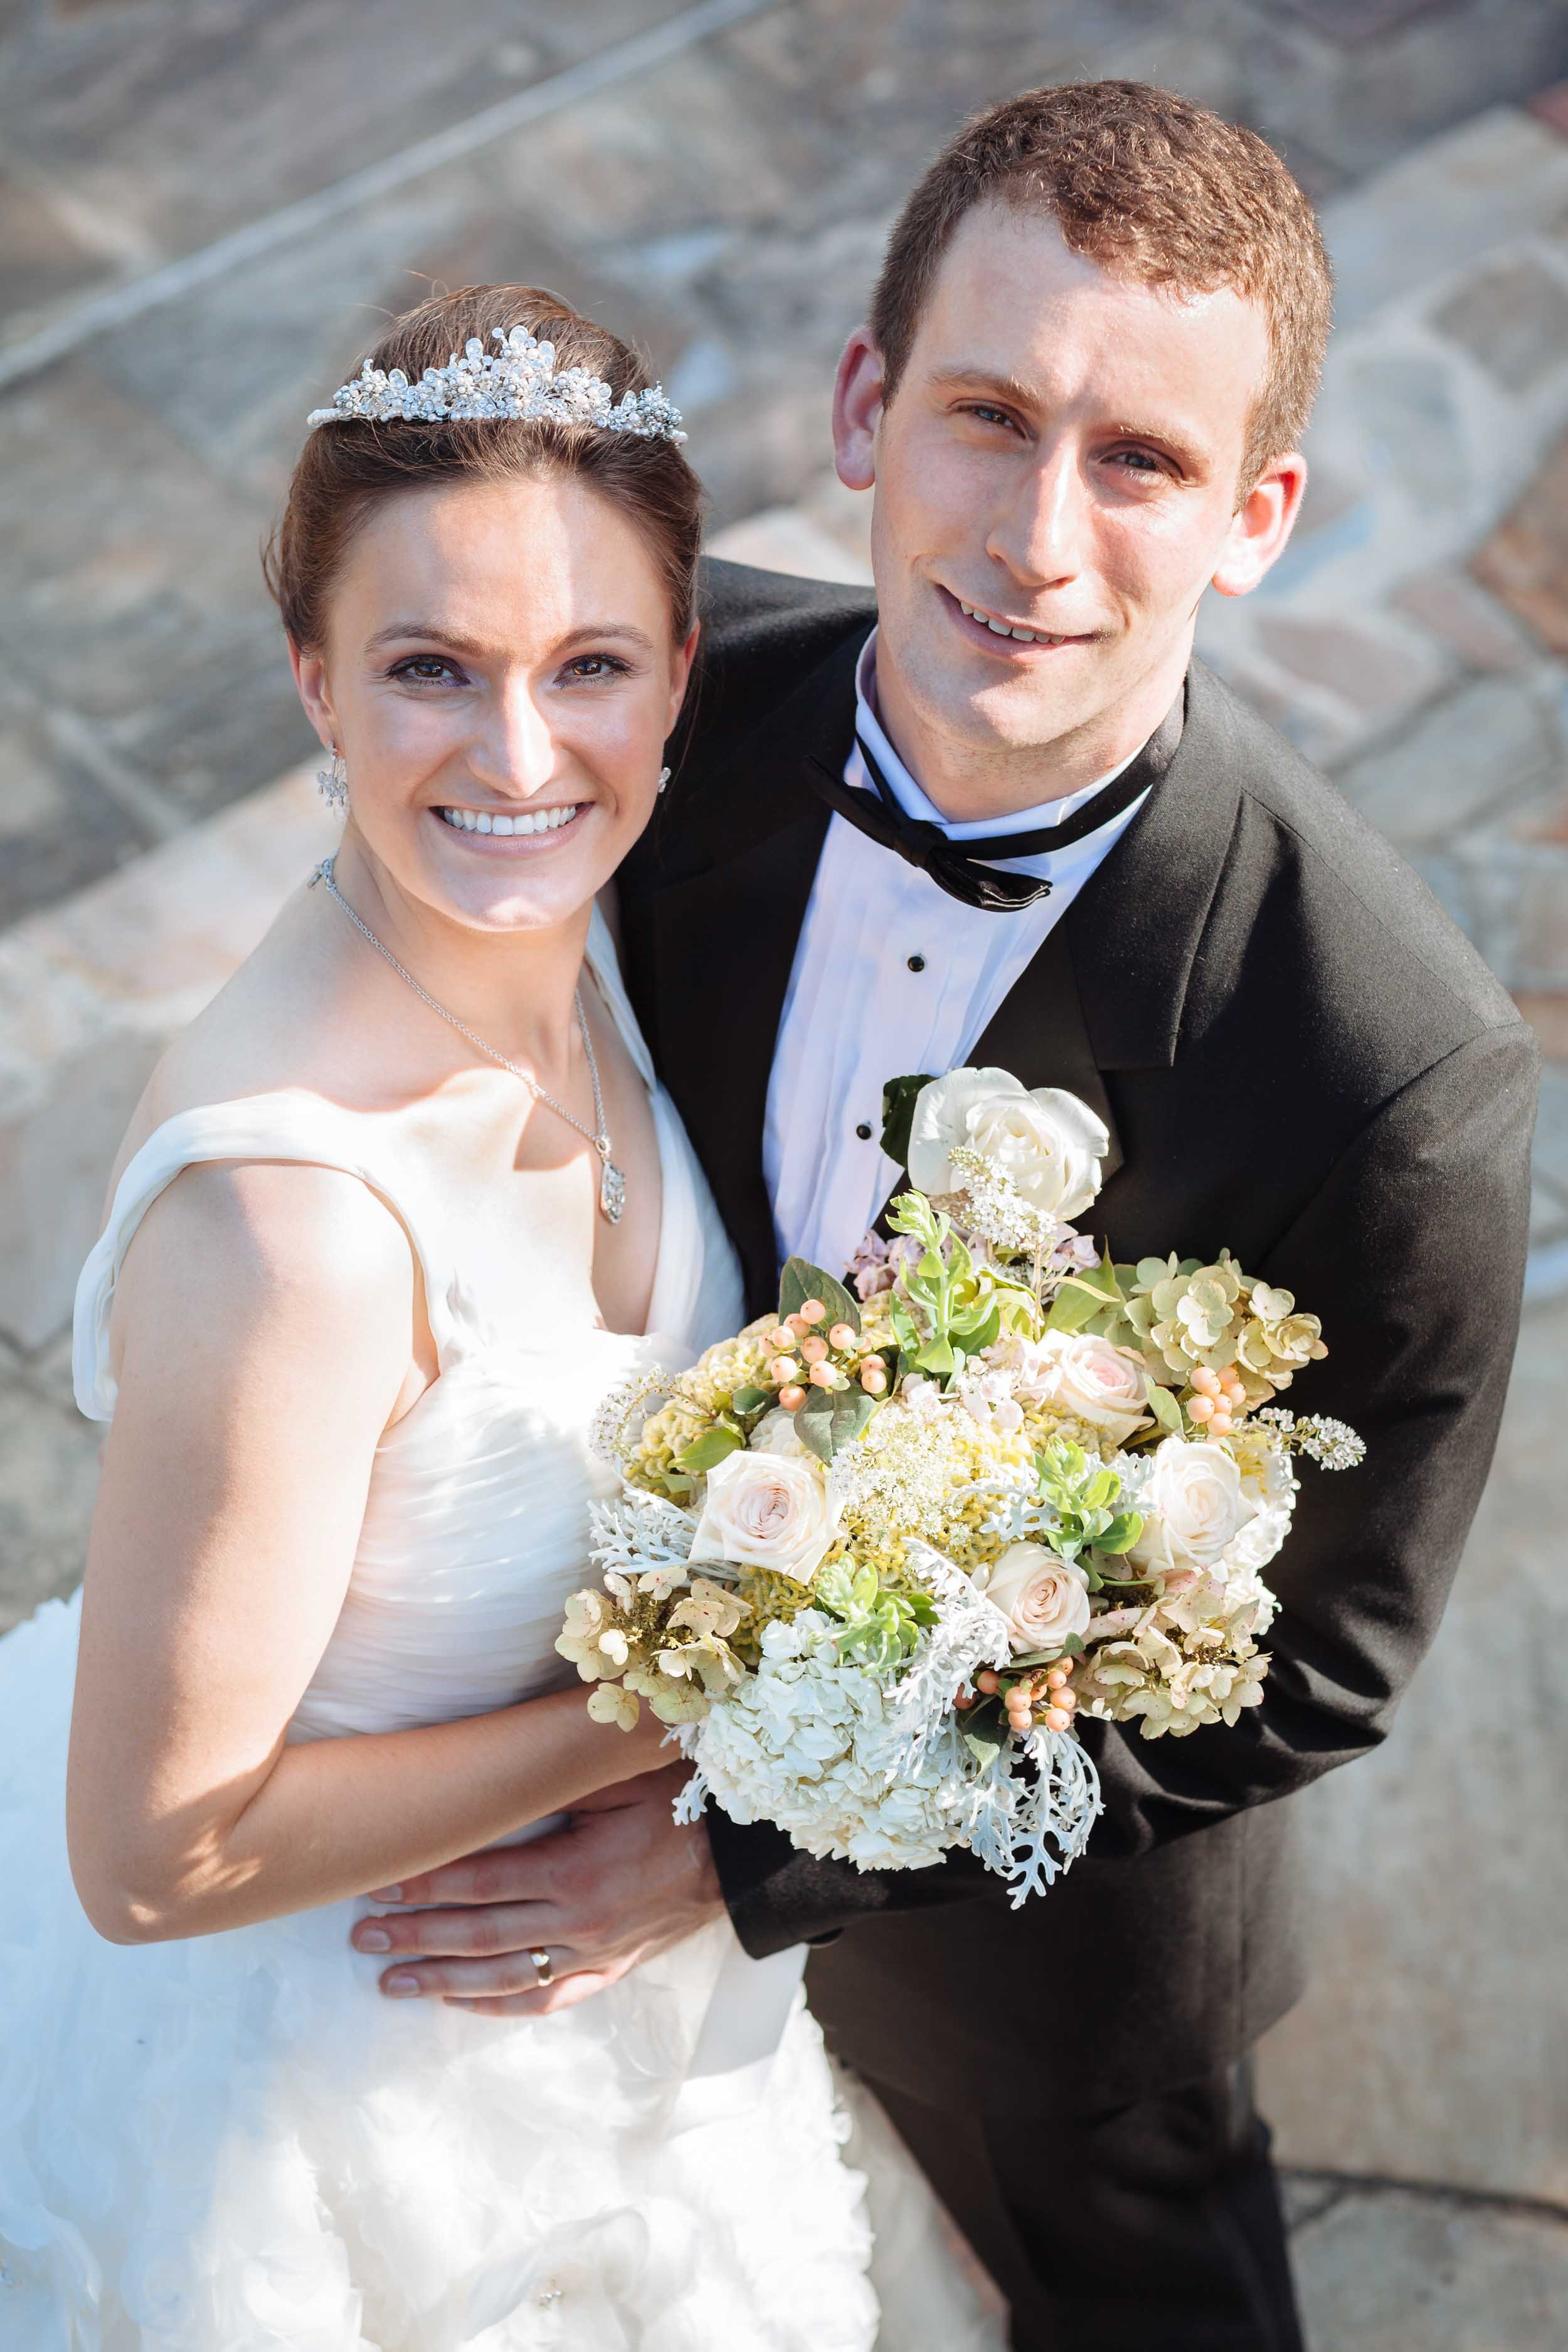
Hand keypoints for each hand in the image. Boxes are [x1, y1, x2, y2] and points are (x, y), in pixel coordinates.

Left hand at [350, 1763, 725, 2016]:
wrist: (739, 1857)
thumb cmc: (677, 1801)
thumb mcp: (617, 1777)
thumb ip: (557, 1780)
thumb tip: (492, 1766)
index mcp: (576, 1868)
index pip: (481, 1879)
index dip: (426, 1883)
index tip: (379, 1882)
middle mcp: (578, 1920)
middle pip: (479, 1935)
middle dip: (414, 1937)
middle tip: (361, 1940)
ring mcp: (593, 1953)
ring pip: (503, 1978)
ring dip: (441, 1981)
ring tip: (389, 1983)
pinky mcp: (609, 1971)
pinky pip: (546, 2000)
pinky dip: (498, 2007)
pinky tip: (459, 2004)